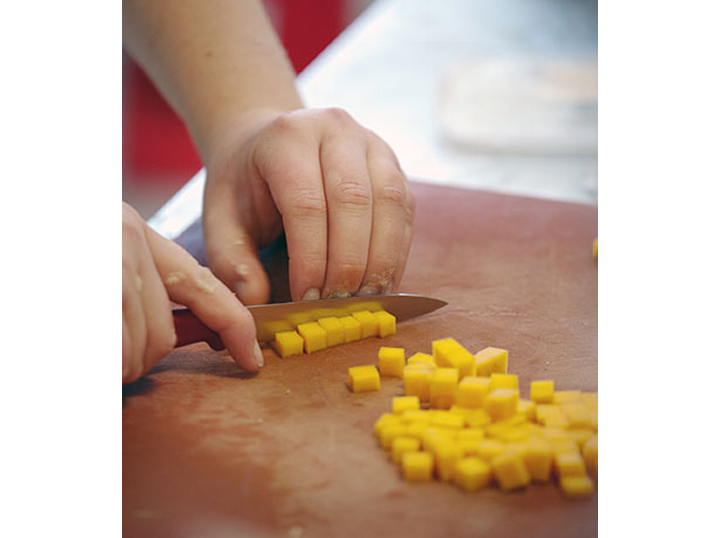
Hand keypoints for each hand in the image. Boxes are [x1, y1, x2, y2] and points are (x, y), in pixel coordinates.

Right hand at [122, 202, 261, 384]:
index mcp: (138, 233)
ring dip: (126, 361)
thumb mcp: (119, 261)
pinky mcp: (107, 288)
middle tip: (124, 351)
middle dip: (146, 354)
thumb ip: (156, 285)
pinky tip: (111, 355)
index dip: (235, 327)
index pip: (205, 286)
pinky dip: (117, 365)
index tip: (251, 358)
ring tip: (115, 346)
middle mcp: (129, 241)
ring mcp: (116, 266)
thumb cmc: (59, 264)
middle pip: (166, 333)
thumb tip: (206, 330)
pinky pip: (124, 355)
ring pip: (146, 348)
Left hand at [202, 107, 414, 304]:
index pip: (307, 203)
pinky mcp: (394, 166)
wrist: (266, 144)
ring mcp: (372, 145)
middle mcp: (335, 130)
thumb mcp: (220, 219)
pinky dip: (397, 253)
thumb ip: (231, 261)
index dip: (311, 258)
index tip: (306, 298)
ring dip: (381, 260)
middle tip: (336, 304)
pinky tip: (380, 283)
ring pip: (390, 204)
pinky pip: (405, 212)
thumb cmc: (244, 185)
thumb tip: (255, 301)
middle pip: (354, 201)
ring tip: (363, 299)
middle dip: (348, 263)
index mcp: (287, 137)